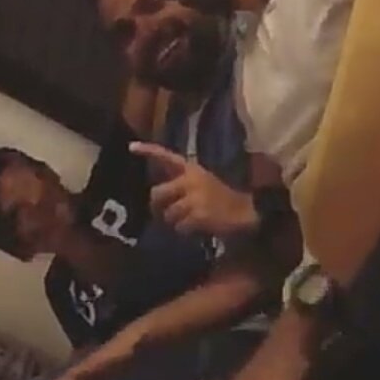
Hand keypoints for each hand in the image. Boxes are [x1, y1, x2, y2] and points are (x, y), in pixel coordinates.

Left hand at [130, 142, 255, 235]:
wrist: (247, 212)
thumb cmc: (223, 199)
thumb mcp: (203, 183)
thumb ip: (181, 184)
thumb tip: (156, 198)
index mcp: (193, 170)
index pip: (167, 157)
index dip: (149, 151)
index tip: (131, 147)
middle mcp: (192, 180)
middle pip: (157, 193)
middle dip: (157, 207)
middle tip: (163, 213)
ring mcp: (195, 197)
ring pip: (168, 213)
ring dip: (175, 222)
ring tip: (190, 221)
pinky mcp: (199, 214)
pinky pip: (179, 227)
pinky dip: (185, 232)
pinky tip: (198, 229)